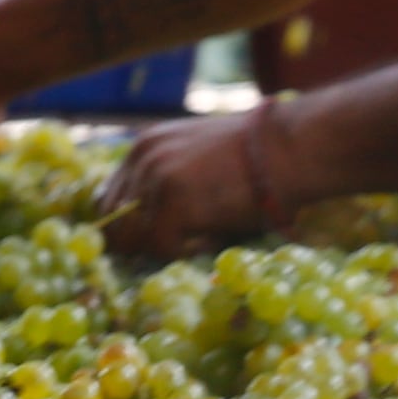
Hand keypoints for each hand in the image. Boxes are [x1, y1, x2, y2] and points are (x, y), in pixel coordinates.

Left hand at [93, 108, 292, 258]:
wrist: (288, 147)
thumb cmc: (254, 158)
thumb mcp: (196, 158)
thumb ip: (164, 181)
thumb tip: (141, 229)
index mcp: (144, 147)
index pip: (109, 199)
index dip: (126, 228)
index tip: (151, 241)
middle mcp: (143, 158)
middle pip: (114, 223)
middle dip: (140, 243)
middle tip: (176, 245)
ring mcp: (156, 178)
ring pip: (136, 239)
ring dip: (165, 247)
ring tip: (201, 235)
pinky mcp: (174, 201)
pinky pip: (162, 247)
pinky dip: (187, 251)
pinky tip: (213, 236)